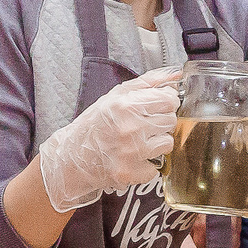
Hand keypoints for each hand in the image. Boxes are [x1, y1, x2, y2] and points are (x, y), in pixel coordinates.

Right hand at [36, 65, 181, 211]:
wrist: (72, 156)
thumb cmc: (94, 123)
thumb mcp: (116, 95)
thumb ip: (148, 82)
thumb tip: (176, 74)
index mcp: (125, 105)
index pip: (169, 100)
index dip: (165, 102)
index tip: (156, 107)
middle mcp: (129, 128)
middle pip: (170, 120)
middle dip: (159, 122)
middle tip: (142, 125)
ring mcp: (130, 152)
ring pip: (167, 144)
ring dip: (156, 143)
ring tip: (137, 142)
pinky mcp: (130, 173)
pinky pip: (156, 168)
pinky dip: (146, 165)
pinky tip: (131, 158)